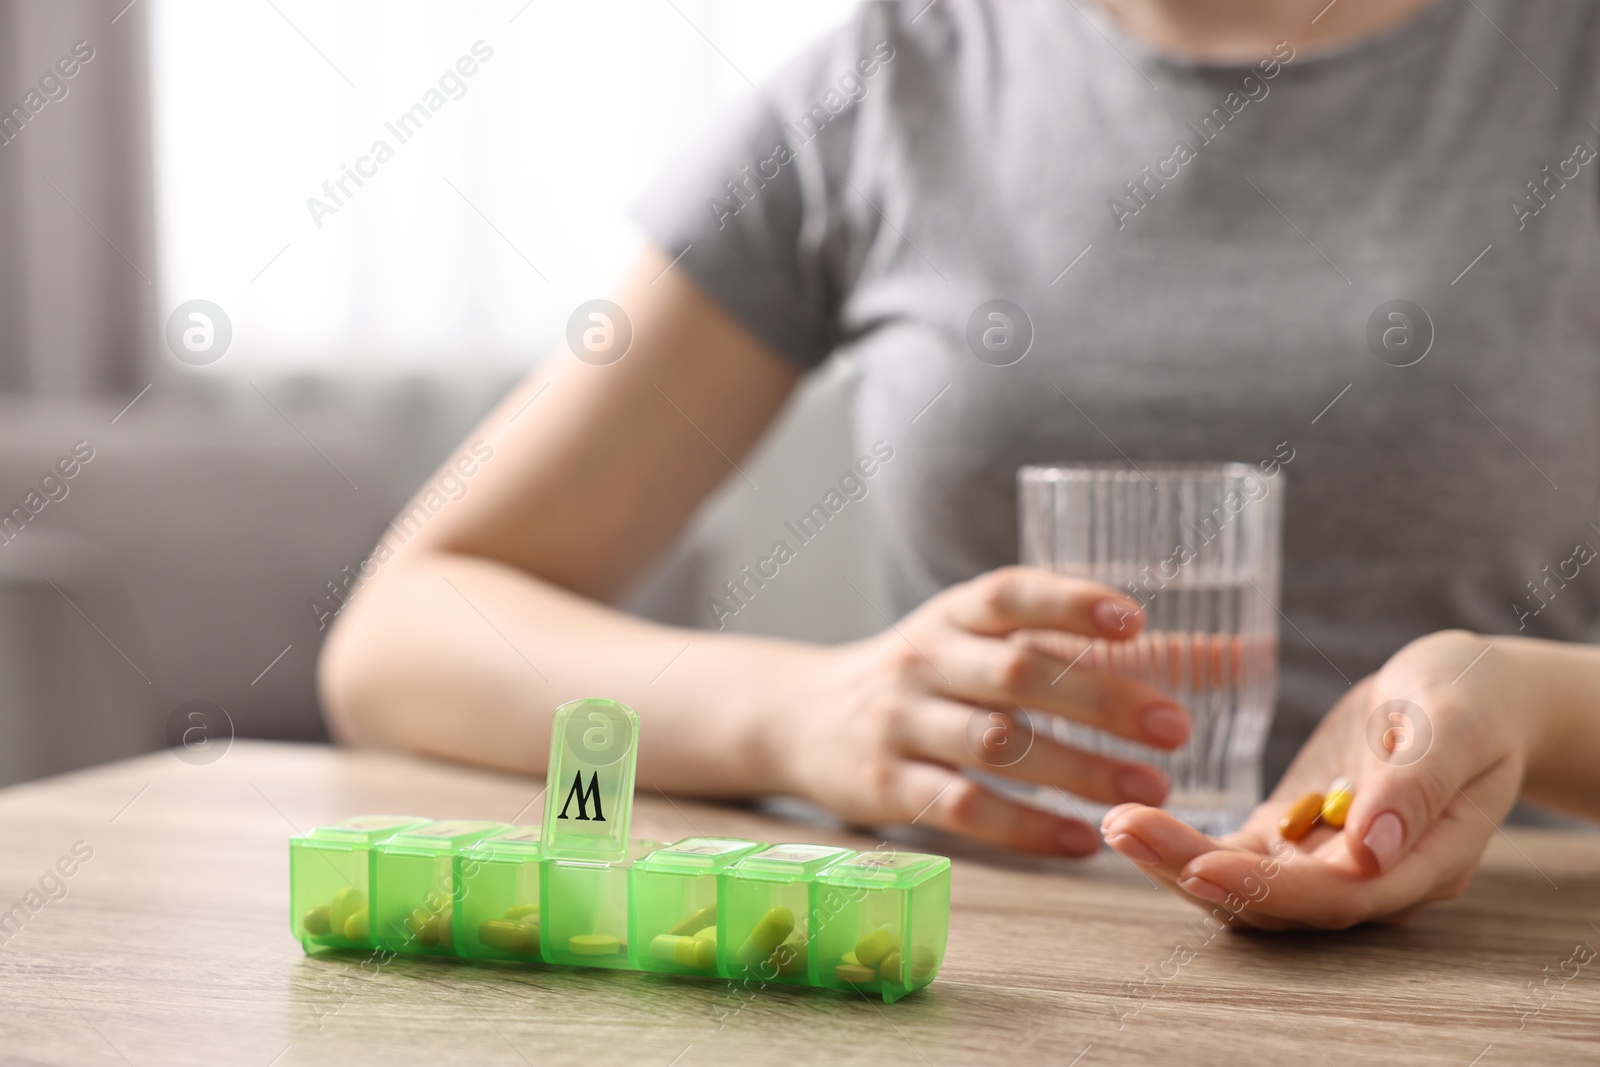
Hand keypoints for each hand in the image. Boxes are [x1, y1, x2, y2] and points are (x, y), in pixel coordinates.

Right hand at [769, 566, 1192, 855]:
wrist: (802, 715)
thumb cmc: (928, 675)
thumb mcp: (983, 641)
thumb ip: (1086, 646)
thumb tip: (1231, 658)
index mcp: (953, 614)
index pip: (1010, 594)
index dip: (1070, 602)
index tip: (1136, 622)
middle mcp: (923, 658)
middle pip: (1016, 673)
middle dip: (1101, 700)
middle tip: (1176, 729)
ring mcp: (900, 722)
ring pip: (994, 745)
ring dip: (1076, 769)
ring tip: (1149, 792)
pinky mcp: (886, 785)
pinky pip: (962, 808)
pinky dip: (1026, 828)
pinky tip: (1080, 843)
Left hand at [1101, 629, 1539, 928]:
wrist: (1469, 692)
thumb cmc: (1472, 699)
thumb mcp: (1455, 725)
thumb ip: (1416, 785)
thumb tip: (1371, 848)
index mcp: (1423, 862)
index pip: (1339, 896)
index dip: (1265, 887)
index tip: (1197, 865)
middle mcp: (1373, 877)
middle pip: (1278, 901)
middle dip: (1195, 871)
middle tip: (1122, 827)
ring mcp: (1330, 860)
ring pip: (1246, 885)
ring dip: (1177, 861)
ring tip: (1114, 821)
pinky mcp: (1296, 834)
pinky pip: (1235, 854)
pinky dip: (1186, 843)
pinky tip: (1135, 817)